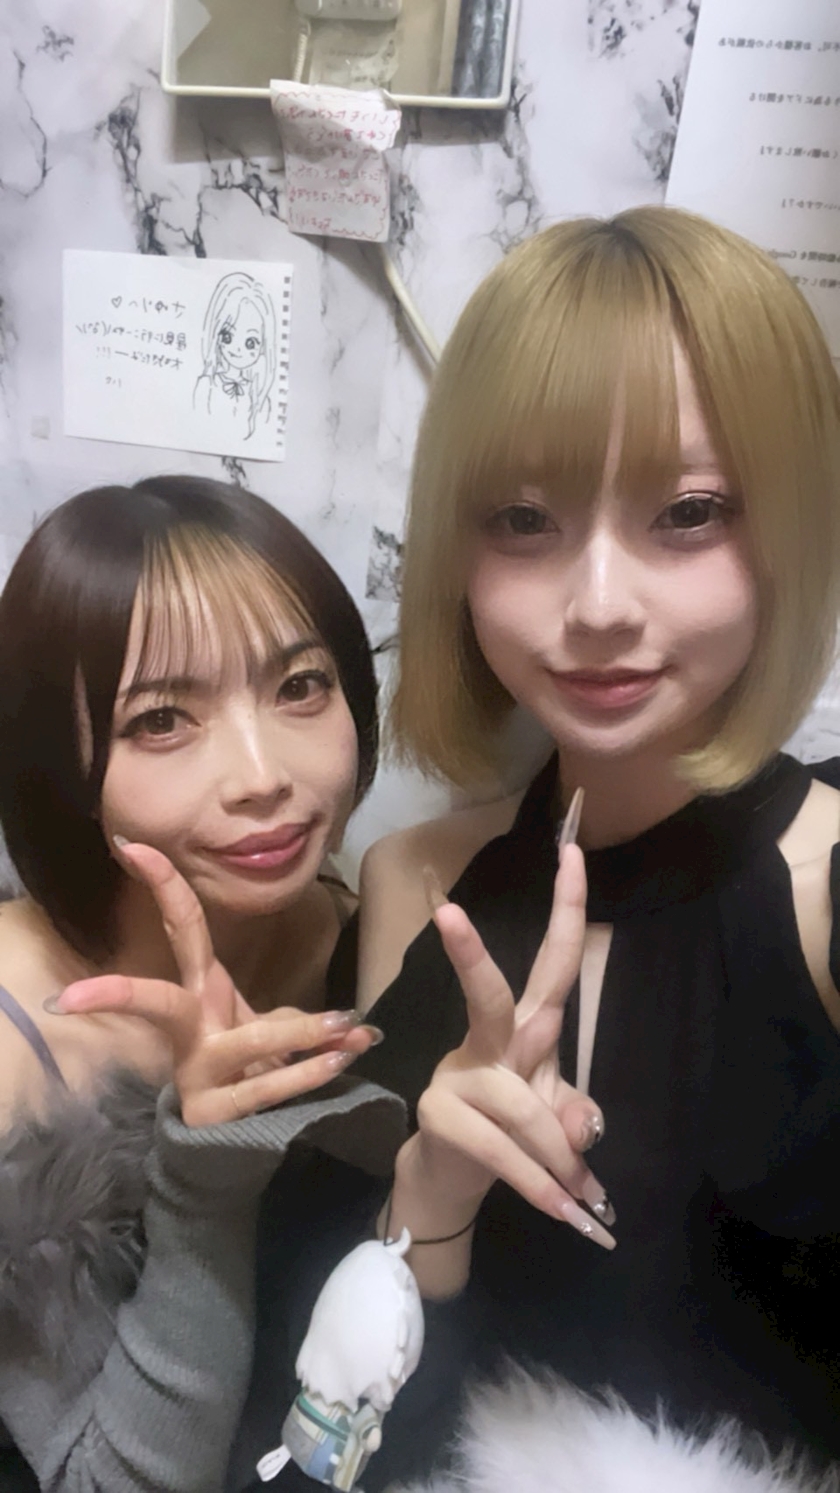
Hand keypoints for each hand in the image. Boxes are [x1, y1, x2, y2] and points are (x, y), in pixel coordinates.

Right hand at [52, 843, 377, 1126]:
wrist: (218, 1148)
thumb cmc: (238, 1068)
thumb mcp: (256, 1030)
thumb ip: (292, 1016)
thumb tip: (351, 1024)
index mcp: (199, 993)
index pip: (182, 928)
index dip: (162, 884)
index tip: (133, 846)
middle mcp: (190, 1029)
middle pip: (159, 999)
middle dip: (124, 992)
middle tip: (80, 993)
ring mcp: (197, 1073)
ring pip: (250, 1040)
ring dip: (303, 1031)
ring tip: (346, 1025)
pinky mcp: (214, 1113)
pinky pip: (270, 1085)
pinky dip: (311, 1071)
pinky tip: (341, 1060)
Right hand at [397, 841, 613, 1249]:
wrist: (452, 1183)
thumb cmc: (512, 1133)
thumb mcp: (557, 1120)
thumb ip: (574, 1113)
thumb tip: (579, 1126)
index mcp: (526, 1025)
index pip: (554, 960)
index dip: (566, 907)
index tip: (572, 849)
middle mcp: (489, 1039)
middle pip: (489, 994)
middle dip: (468, 956)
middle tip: (448, 912)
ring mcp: (457, 1074)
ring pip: (522, 1105)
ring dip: (560, 1161)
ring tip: (586, 1203)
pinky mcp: (440, 1115)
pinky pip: (504, 1152)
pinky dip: (541, 1187)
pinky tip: (565, 1212)